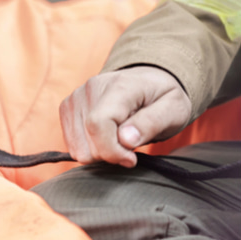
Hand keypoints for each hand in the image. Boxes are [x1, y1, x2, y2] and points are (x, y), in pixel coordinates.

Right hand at [59, 66, 191, 167]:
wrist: (148, 81)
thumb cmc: (163, 97)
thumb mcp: (174, 110)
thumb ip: (152, 123)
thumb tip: (126, 139)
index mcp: (119, 86)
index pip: (98, 124)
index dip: (112, 150)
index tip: (131, 158)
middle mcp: (90, 88)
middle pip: (87, 142)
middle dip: (110, 153)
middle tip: (130, 145)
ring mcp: (75, 97)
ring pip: (78, 148)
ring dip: (100, 152)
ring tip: (118, 138)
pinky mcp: (66, 107)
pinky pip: (72, 145)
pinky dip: (90, 148)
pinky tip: (106, 137)